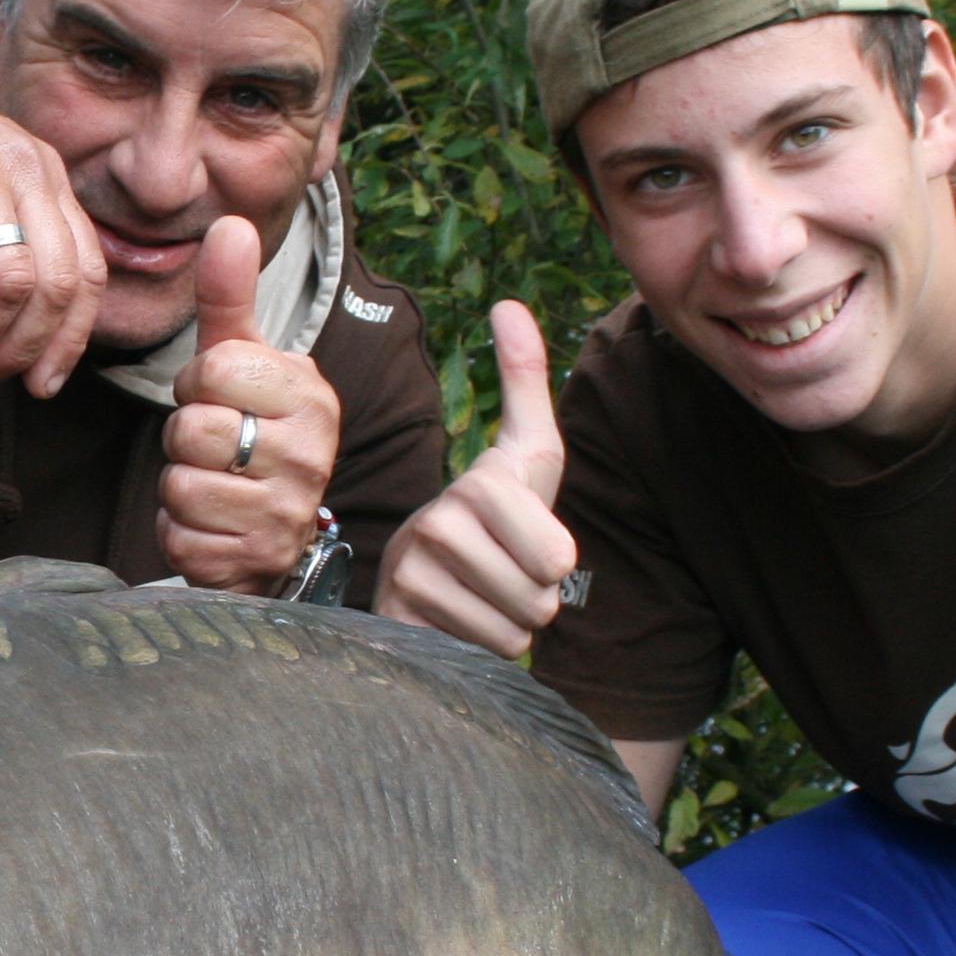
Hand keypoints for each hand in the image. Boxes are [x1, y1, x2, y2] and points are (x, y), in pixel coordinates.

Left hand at [158, 217, 340, 591]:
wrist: (275, 534)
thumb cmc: (252, 432)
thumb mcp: (241, 362)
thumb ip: (229, 298)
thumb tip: (230, 223)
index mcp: (312, 396)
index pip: (214, 368)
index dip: (197, 384)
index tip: (221, 400)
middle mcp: (312, 455)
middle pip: (192, 427)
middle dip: (184, 438)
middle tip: (214, 448)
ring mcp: (288, 515)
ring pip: (181, 484)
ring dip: (179, 487)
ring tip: (213, 485)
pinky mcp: (255, 563)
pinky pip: (180, 536)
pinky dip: (180, 532)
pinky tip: (211, 526)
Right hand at [375, 301, 576, 659]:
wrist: (425, 584)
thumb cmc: (496, 518)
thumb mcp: (526, 455)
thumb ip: (526, 382)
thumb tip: (508, 302)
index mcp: (480, 485)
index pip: (558, 557)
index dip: (555, 565)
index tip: (526, 545)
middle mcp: (437, 523)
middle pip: (539, 597)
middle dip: (535, 601)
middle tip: (503, 578)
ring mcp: (412, 572)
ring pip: (511, 628)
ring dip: (506, 626)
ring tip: (477, 597)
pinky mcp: (398, 616)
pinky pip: (479, 653)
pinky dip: (477, 650)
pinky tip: (453, 621)